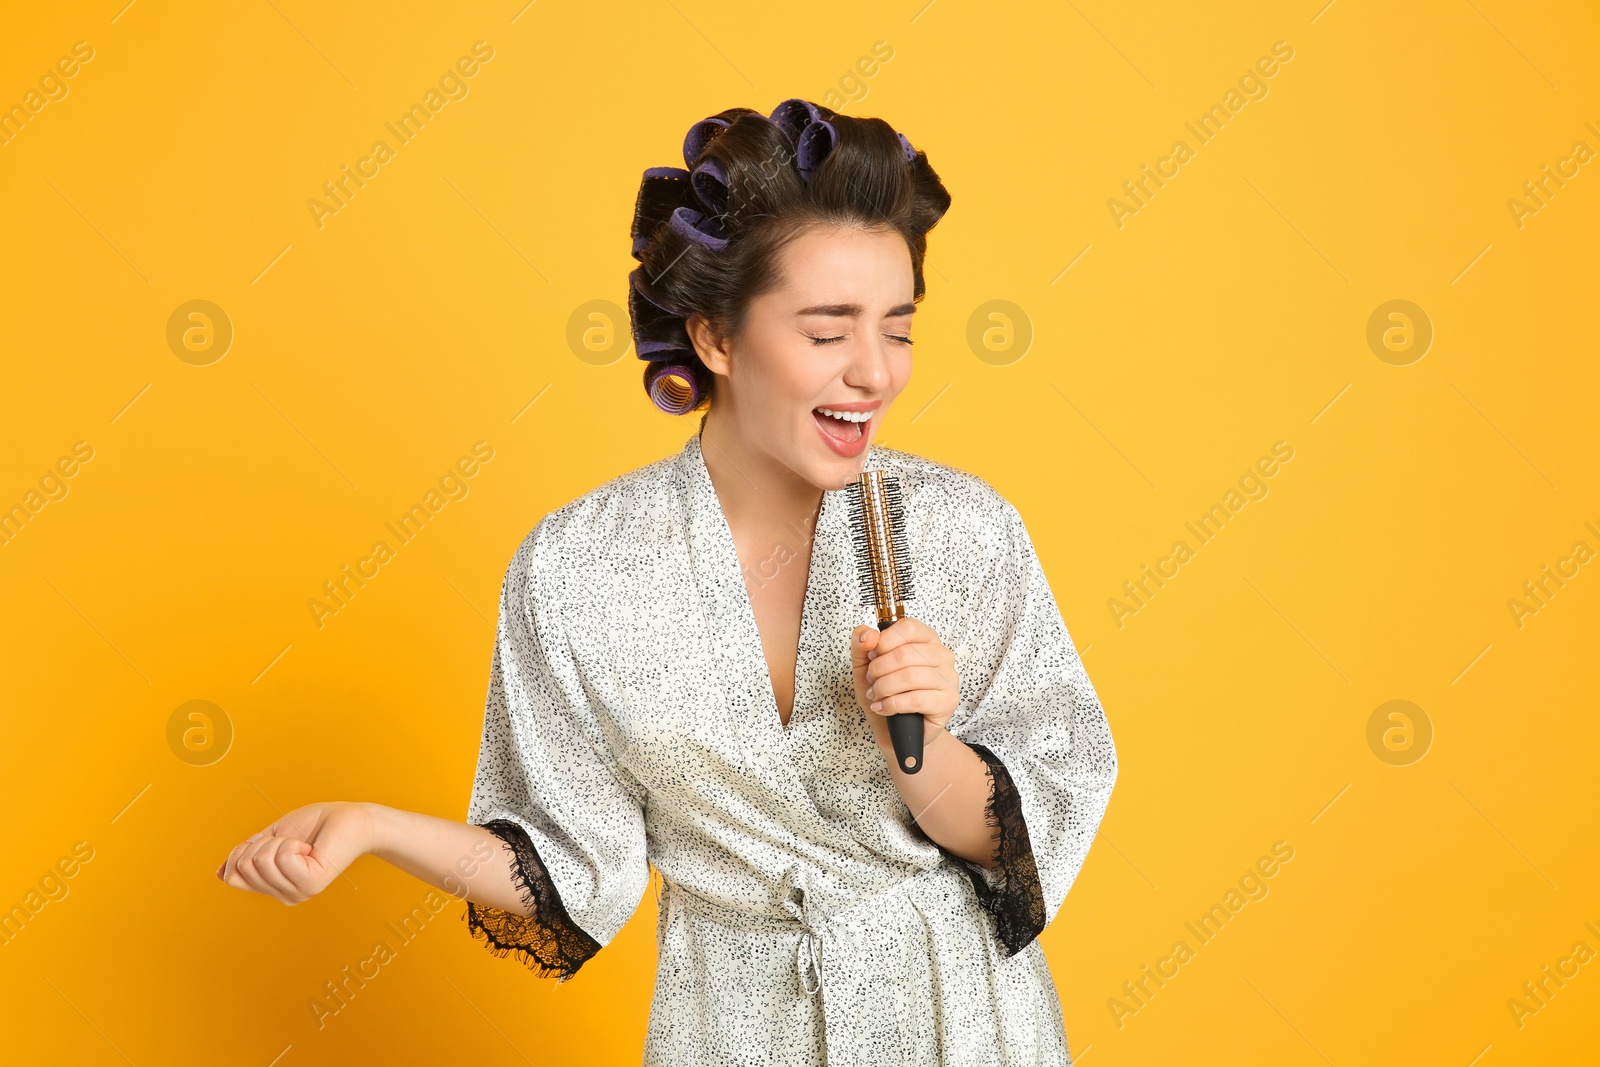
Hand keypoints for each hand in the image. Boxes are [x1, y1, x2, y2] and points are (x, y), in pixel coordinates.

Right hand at [216, 801, 371, 904]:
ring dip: (280, 841)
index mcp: (273, 887)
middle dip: (262, 842)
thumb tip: (219, 873)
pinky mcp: (312, 884)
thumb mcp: (272, 836)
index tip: (268, 840)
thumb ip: (248, 854)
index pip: (233, 876)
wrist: (351, 818)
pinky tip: (310, 848)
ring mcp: (298, 893)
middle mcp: (284, 895)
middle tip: (292, 840)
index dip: (241, 851)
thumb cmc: (316, 825)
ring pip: (261, 860)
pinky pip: (282, 857)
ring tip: (303, 844)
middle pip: (244, 867)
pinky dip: (292, 843)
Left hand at [850, 616, 959, 757]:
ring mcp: (947, 679)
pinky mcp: (947, 702)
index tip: (872, 655)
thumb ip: (862, 643)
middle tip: (872, 680)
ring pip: (910, 677)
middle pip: (905, 654)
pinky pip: (915, 700)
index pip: (908, 628)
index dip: (884, 641)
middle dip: (879, 669)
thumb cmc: (886, 692)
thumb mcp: (865, 664)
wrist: (897, 728)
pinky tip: (883, 707)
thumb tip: (869, 634)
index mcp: (926, 639)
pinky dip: (892, 704)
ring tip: (876, 694)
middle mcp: (941, 656)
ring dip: (884, 688)